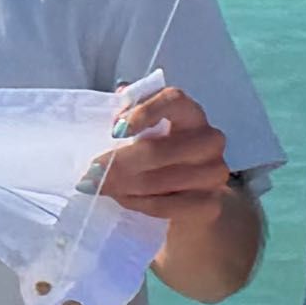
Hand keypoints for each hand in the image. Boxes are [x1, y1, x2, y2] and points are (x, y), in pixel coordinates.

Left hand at [93, 85, 231, 219]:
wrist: (190, 191)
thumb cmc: (160, 150)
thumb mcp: (144, 128)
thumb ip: (131, 113)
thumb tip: (117, 98)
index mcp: (191, 114)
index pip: (174, 101)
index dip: (145, 112)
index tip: (115, 130)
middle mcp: (210, 140)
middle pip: (160, 150)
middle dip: (119, 164)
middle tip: (91, 173)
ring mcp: (214, 173)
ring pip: (160, 182)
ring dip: (124, 187)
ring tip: (101, 187)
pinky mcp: (211, 203)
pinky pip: (166, 206)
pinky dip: (139, 203)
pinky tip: (123, 199)